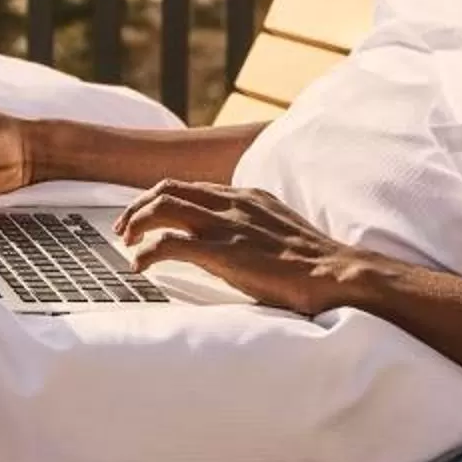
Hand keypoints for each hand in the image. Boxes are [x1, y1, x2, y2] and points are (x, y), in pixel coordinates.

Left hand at [114, 182, 357, 317]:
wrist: (338, 275)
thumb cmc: (314, 262)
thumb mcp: (279, 229)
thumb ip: (252, 225)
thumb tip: (232, 239)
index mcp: (246, 195)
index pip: (190, 186)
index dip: (159, 199)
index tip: (144, 217)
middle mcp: (233, 202)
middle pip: (167, 189)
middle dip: (138, 207)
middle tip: (124, 230)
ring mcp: (227, 225)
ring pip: (163, 207)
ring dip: (136, 223)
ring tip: (127, 244)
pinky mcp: (224, 252)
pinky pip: (171, 244)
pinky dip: (147, 252)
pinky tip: (139, 266)